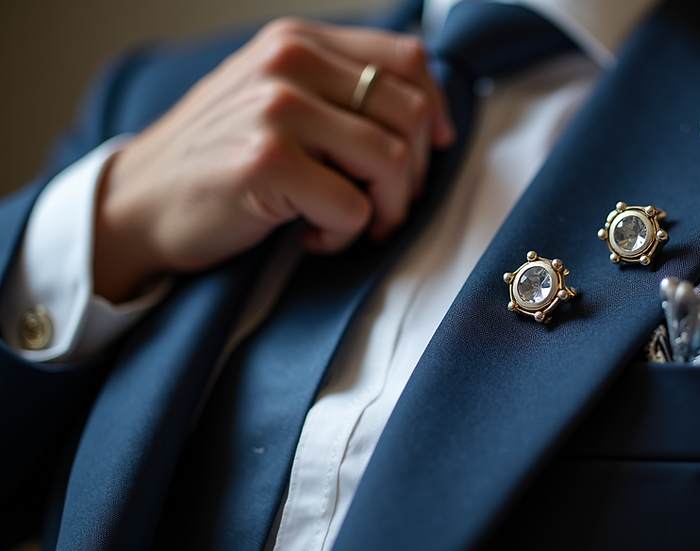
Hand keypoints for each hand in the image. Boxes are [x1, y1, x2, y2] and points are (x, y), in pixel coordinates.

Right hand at [93, 18, 454, 301]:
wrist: (137, 202)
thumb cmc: (214, 157)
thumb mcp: (273, 96)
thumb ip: (336, 88)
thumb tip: (426, 112)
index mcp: (298, 41)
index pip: (407, 58)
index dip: (434, 109)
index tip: (432, 147)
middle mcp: (290, 63)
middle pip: (410, 114)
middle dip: (411, 173)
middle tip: (381, 204)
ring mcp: (276, 110)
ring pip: (390, 160)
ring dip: (382, 209)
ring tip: (345, 222)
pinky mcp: (266, 162)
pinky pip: (353, 208)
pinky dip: (344, 237)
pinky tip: (310, 237)